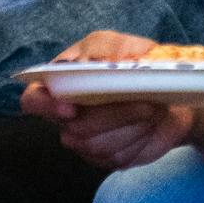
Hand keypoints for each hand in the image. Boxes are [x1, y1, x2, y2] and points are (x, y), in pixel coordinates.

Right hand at [19, 29, 194, 172]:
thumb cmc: (137, 64)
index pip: (34, 99)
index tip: (70, 109)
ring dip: (130, 124)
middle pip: (75, 126)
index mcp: (62, 82)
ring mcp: (86, 140)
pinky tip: (149, 124)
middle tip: (144, 101)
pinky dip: (139, 139)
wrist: (169, 91)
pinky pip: (117, 156)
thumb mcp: (124, 45)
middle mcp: (68, 115)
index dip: (45, 106)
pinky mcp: (108, 157)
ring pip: (97, 144)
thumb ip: (109, 48)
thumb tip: (102, 61)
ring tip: (152, 107)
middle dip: (113, 114)